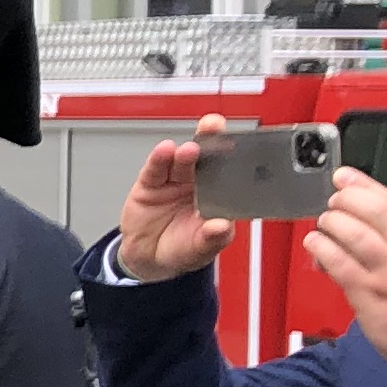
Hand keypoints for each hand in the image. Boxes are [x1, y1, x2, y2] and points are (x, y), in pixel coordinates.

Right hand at [111, 114, 239, 282]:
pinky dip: (160, 158)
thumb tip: (222, 227)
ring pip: (183, 160)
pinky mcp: (151, 182)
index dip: (234, 159)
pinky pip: (157, 168)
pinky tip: (165, 150)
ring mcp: (176, 181)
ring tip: (191, 151)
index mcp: (219, 198)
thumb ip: (211, 239)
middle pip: (208, 158)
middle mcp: (199, 184)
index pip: (230, 174)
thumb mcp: (199, 251)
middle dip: (213, 141)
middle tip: (216, 129)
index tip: (240, 150)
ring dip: (187, 153)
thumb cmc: (181, 250)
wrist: (146, 257)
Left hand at [300, 171, 386, 373]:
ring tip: (323, 228)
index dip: (361, 184)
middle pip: (369, 209)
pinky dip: (321, 249)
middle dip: (343, 202)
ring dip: (329, 225)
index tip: (343, 177)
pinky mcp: (367, 294)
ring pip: (349, 232)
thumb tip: (366, 208)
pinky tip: (316, 247)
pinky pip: (337, 262)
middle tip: (333, 207)